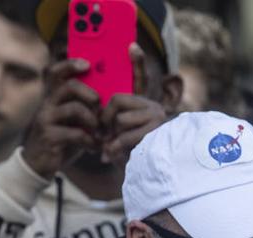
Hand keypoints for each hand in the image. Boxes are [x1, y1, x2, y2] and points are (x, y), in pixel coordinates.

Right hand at [22, 59, 101, 178]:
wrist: (39, 165)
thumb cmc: (61, 140)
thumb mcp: (72, 122)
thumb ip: (83, 109)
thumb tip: (107, 98)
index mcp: (52, 97)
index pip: (56, 72)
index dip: (70, 64)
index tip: (87, 64)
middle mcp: (47, 104)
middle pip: (69, 86)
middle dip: (90, 94)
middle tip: (100, 106)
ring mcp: (46, 120)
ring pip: (74, 108)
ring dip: (93, 120)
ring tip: (100, 133)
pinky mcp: (49, 137)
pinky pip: (76, 133)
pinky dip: (90, 140)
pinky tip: (94, 148)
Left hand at [97, 44, 168, 165]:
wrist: (149, 178)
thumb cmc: (131, 158)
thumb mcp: (119, 137)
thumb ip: (112, 124)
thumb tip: (96, 116)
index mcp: (145, 105)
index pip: (141, 79)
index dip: (137, 62)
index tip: (132, 45)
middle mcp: (154, 107)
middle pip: (118, 100)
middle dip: (106, 119)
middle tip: (104, 135)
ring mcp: (156, 118)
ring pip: (120, 119)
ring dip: (112, 137)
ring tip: (112, 149)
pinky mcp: (155, 132)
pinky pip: (125, 135)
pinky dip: (115, 148)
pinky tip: (111, 156)